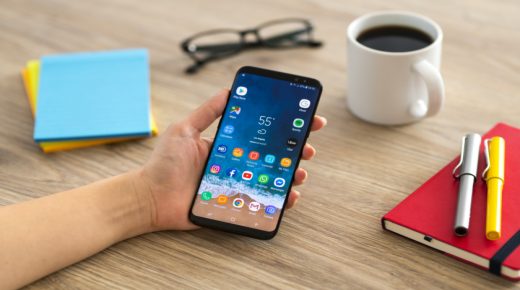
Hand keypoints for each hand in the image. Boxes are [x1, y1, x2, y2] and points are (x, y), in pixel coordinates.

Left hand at [139, 89, 326, 230]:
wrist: (150, 198)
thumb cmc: (164, 164)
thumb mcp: (184, 130)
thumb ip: (206, 112)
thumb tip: (228, 91)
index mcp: (228, 145)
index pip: (262, 134)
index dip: (284, 127)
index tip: (306, 120)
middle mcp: (237, 164)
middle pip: (273, 156)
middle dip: (296, 151)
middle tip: (308, 148)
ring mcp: (237, 184)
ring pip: (273, 179)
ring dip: (292, 174)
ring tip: (299, 172)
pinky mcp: (235, 205)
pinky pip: (263, 202)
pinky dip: (280, 200)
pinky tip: (289, 196)